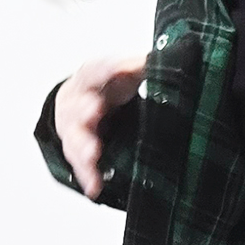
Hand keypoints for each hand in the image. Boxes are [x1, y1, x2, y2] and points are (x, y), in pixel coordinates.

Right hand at [54, 52, 147, 200]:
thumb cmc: (110, 87)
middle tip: (94, 109)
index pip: (97, 69)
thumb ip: (140, 66)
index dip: (108, 69)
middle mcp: (77, 100)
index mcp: (90, 77)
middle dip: (85, 108)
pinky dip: (88, 176)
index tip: (123, 69)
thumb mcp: (126, 72)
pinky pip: (80, 165)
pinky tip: (95, 186)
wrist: (86, 104)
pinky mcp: (77, 151)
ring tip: (93, 153)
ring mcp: (74, 127)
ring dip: (84, 145)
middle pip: (78, 104)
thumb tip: (169, 58)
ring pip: (75, 137)